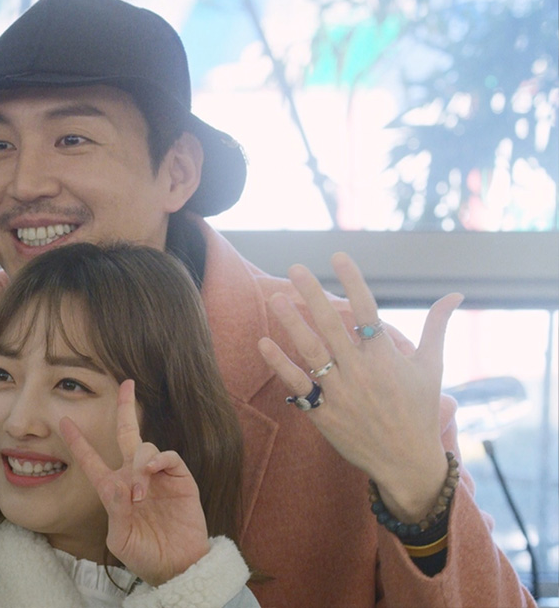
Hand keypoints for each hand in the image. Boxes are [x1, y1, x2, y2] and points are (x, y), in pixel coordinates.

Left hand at [60, 380, 208, 587]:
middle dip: (126, 407)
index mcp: (113, 489)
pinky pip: (169, 456)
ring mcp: (158, 476)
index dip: (78, 442)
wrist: (177, 568)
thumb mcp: (121, 539)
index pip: (91, 460)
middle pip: (127, 433)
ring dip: (139, 466)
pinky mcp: (180, 480)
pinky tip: (152, 473)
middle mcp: (134, 476)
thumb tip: (117, 485)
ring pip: (144, 447)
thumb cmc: (144, 555)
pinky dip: (159, 460)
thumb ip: (115, 512)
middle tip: (126, 384)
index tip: (64, 421)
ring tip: (140, 495)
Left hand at [257, 252, 461, 520]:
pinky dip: (280, 364)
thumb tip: (454, 294)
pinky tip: (264, 343)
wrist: (406, 462)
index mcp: (387, 357)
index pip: (368, 311)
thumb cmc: (420, 410)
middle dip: (314, 295)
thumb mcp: (432, 368)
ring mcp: (341, 392)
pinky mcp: (323, 412)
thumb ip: (436, 327)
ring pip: (312, 351)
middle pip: (333, 326)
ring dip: (292, 323)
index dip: (353, 282)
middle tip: (295, 268)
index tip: (338, 256)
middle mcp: (362, 371)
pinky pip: (297, 385)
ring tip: (276, 297)